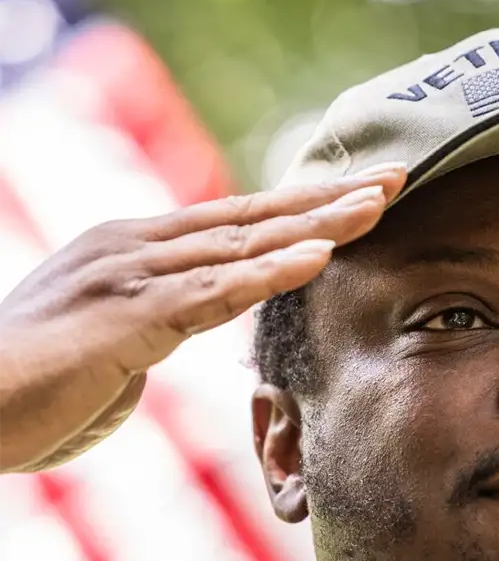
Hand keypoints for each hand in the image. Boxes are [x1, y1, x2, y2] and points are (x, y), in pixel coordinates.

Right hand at [0, 163, 405, 472]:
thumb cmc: (40, 383)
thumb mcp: (116, 337)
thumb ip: (163, 317)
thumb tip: (196, 315)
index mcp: (138, 248)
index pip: (238, 219)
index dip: (304, 205)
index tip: (363, 193)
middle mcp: (139, 246)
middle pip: (253, 217)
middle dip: (328, 198)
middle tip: (395, 178)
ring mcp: (132, 274)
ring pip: (243, 244)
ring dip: (316, 224)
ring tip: (376, 204)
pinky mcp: (128, 315)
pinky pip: (213, 293)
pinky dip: (268, 273)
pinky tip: (317, 258)